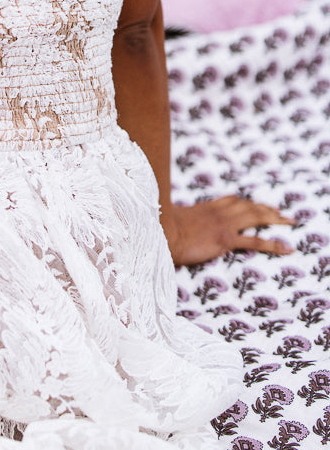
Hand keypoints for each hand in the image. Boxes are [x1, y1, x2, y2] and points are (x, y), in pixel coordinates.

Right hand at [163, 196, 294, 266]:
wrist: (159, 234)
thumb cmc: (159, 228)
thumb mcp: (169, 218)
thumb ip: (175, 217)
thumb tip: (166, 217)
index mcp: (205, 208)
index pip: (232, 201)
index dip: (246, 203)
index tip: (257, 205)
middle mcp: (217, 213)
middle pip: (248, 206)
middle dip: (267, 208)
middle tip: (282, 213)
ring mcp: (223, 225)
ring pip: (255, 217)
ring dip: (275, 218)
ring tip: (289, 221)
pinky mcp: (224, 239)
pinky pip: (254, 241)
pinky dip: (274, 244)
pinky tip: (286, 248)